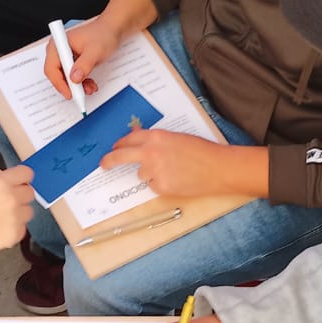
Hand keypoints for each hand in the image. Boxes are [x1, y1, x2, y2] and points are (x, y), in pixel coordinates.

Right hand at [0, 166, 33, 265]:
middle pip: (30, 192)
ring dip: (18, 213)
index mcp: (0, 182)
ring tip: (1, 218)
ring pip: (28, 211)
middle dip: (19, 196)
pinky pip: (23, 228)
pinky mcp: (15, 234)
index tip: (18, 183)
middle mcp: (11, 198)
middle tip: (5, 203)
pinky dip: (14, 229)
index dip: (22, 178)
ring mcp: (15, 217)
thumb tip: (7, 177)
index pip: (27, 173)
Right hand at [42, 15, 118, 98]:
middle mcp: (59, 50)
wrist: (112, 30)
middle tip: (81, 94)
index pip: (51, 68)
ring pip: (66, 78)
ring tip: (90, 88)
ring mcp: (65, 56)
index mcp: (59, 44)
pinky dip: (81, 83)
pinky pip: (73, 76)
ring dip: (77, 86)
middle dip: (70, 86)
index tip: (70, 93)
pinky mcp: (73, 61)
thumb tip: (74, 78)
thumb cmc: (103, 35)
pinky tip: (90, 84)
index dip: (59, 83)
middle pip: (57, 75)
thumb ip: (84, 65)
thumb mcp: (95, 51)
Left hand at [102, 130, 231, 198]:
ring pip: (141, 175)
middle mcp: (151, 152)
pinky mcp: (160, 186)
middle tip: (103, 164)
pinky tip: (177, 180)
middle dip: (110, 160)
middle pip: (121, 156)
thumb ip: (158, 141)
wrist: (218, 168)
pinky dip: (162, 185)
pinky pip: (153, 186)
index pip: (129, 139)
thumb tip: (142, 144)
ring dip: (150, 174)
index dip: (120, 144)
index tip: (114, 148)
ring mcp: (154, 170)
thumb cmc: (203, 151)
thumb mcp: (177, 138)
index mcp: (156, 136)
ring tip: (173, 171)